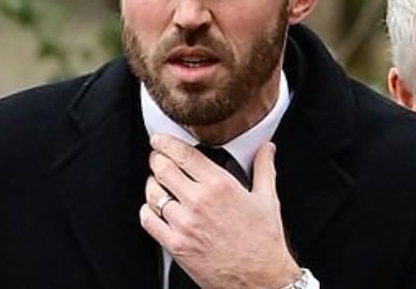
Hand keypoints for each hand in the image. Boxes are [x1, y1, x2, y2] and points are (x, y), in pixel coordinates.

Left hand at [140, 134, 300, 288]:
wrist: (259, 278)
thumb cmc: (264, 240)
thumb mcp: (268, 199)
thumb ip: (264, 168)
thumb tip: (267, 148)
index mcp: (220, 185)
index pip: (183, 155)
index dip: (166, 143)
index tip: (160, 139)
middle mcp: (199, 202)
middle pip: (163, 169)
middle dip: (156, 159)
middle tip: (157, 157)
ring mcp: (184, 225)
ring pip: (153, 194)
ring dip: (152, 183)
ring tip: (157, 181)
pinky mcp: (176, 245)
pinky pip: (149, 221)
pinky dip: (147, 210)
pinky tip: (154, 207)